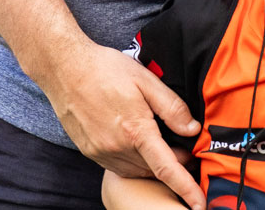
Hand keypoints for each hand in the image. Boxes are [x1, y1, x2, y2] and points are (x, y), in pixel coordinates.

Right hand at [41, 41, 203, 209]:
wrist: (65, 68)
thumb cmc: (105, 69)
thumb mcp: (145, 80)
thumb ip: (172, 107)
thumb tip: (192, 129)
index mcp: (135, 130)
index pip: (167, 168)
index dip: (187, 188)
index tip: (200, 204)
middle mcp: (117, 148)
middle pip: (153, 170)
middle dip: (172, 164)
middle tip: (182, 146)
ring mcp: (101, 152)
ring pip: (136, 170)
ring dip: (151, 163)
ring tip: (158, 142)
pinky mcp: (89, 151)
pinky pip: (118, 166)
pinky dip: (132, 161)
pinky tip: (134, 142)